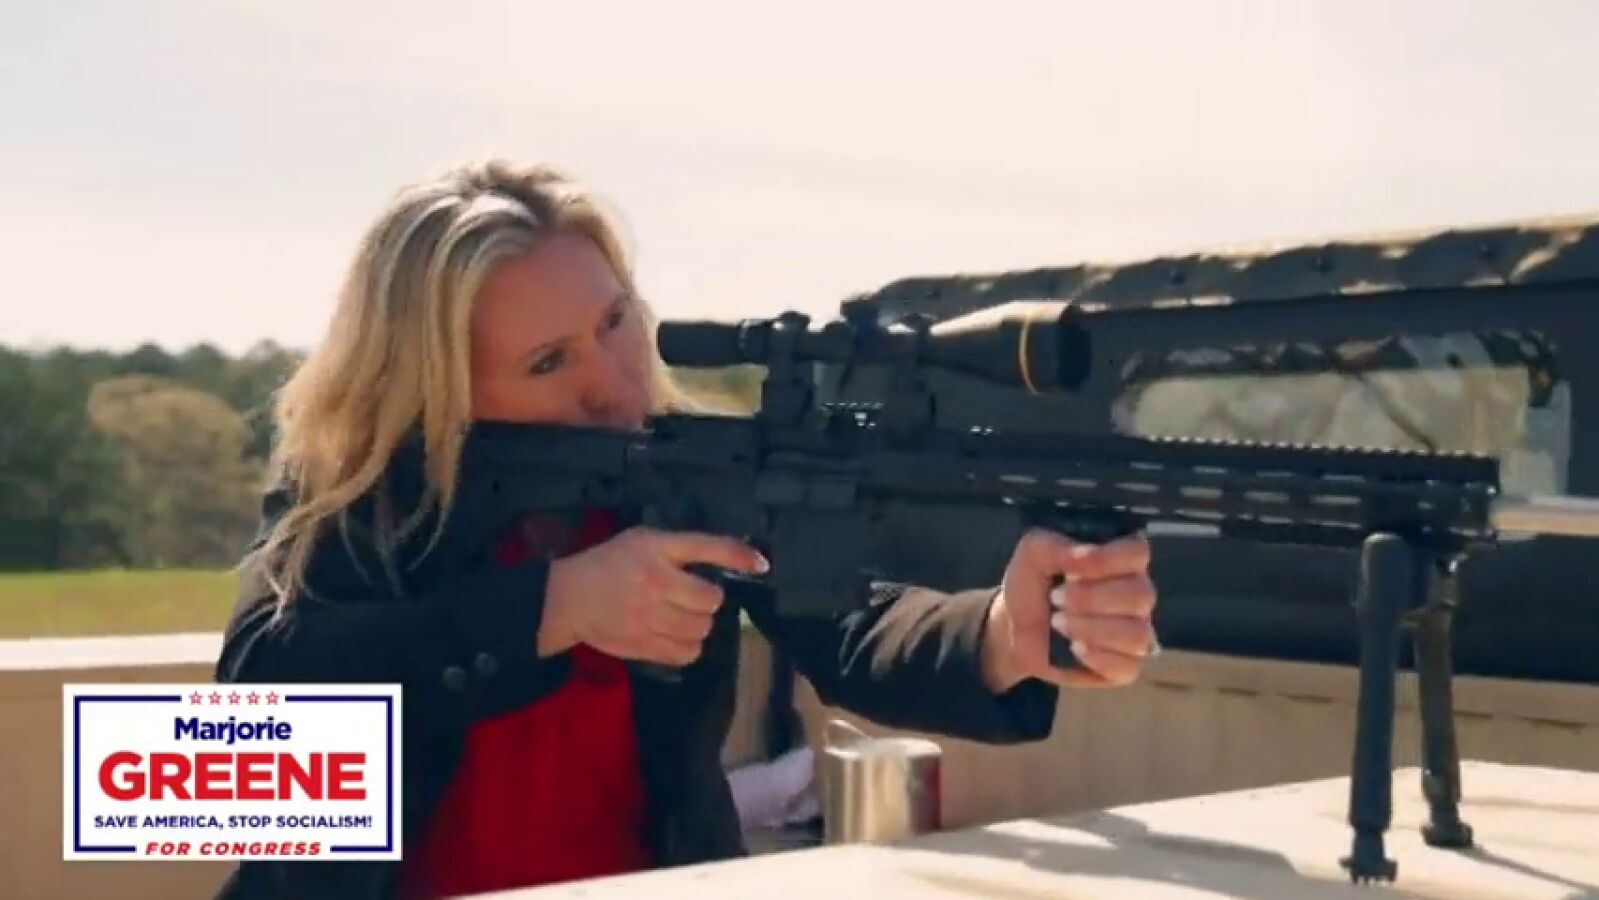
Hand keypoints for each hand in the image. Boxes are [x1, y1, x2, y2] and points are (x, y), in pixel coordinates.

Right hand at [537, 527, 768, 665]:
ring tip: (683, 617)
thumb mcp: (642, 541)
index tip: (761, 564)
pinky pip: (687, 653)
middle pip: (711, 599)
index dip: (739, 555)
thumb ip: (679, 549)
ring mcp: (650, 616)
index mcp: (656, 548)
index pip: (707, 547)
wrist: (568, 598)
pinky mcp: (644, 645)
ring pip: (702, 628)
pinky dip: (689, 647)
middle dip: (708, 599)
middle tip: (693, 598)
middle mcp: (657, 581)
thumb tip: (728, 560)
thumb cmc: (609, 563)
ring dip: (699, 624)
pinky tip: (677, 637)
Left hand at [983, 529, 1157, 690]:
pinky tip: (1074, 647)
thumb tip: (1083, 555)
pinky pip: (1128, 666)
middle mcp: (1136, 595)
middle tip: (1056, 598)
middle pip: (1141, 594)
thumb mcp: (1032, 555)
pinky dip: (1096, 657)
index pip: (1138, 552)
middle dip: (1092, 598)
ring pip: (1138, 634)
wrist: (1014, 630)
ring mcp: (1135, 632)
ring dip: (1092, 629)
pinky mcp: (1125, 666)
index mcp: (1120, 561)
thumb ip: (1053, 546)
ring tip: (1059, 623)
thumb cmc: (1033, 585)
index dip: (1107, 559)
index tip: (1071, 569)